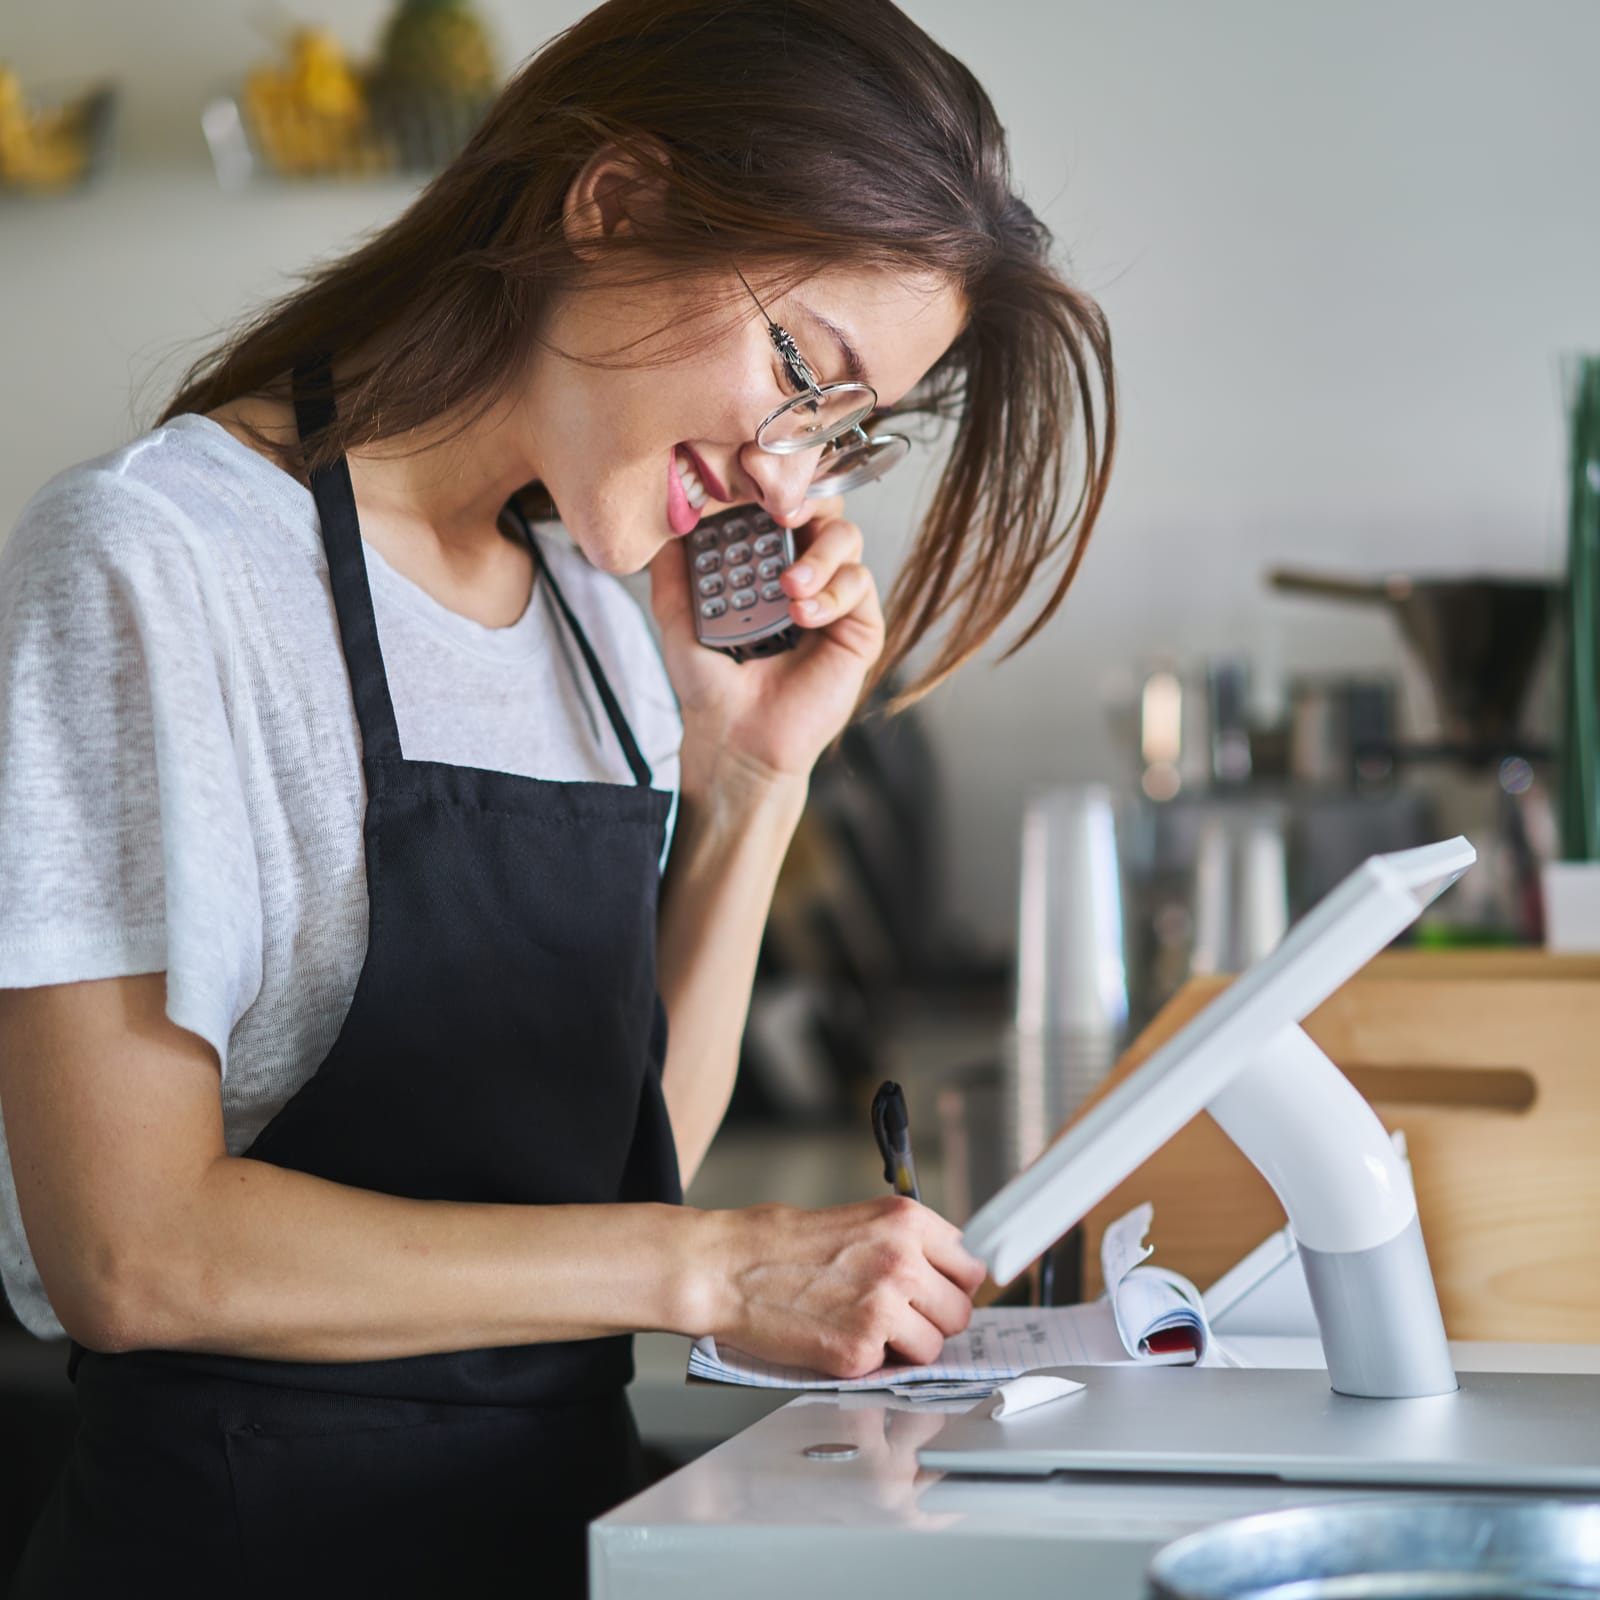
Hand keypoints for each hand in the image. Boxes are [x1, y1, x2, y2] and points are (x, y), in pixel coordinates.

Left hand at [648, 498, 884, 792]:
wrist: (734, 738)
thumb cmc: (710, 683)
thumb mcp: (680, 617)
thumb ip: (674, 569)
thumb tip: (664, 521)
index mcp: (764, 559)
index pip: (779, 502)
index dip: (774, 484)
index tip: (756, 480)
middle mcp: (802, 569)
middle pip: (822, 507)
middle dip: (807, 501)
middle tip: (784, 514)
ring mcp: (833, 597)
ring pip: (848, 540)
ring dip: (820, 554)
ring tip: (788, 586)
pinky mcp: (858, 628)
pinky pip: (861, 587)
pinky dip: (833, 593)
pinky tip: (803, 616)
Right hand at [698, 1196, 986, 1378]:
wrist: (726, 1268)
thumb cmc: (778, 1242)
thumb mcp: (857, 1219)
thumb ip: (904, 1244)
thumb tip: (941, 1277)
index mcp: (905, 1221)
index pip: (970, 1264)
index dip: (952, 1284)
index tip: (939, 1293)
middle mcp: (902, 1260)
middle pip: (960, 1310)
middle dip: (934, 1319)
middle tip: (901, 1317)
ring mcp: (883, 1308)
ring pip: (934, 1345)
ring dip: (908, 1346)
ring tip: (867, 1328)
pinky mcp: (859, 1351)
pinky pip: (893, 1368)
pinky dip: (872, 1362)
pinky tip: (840, 1338)